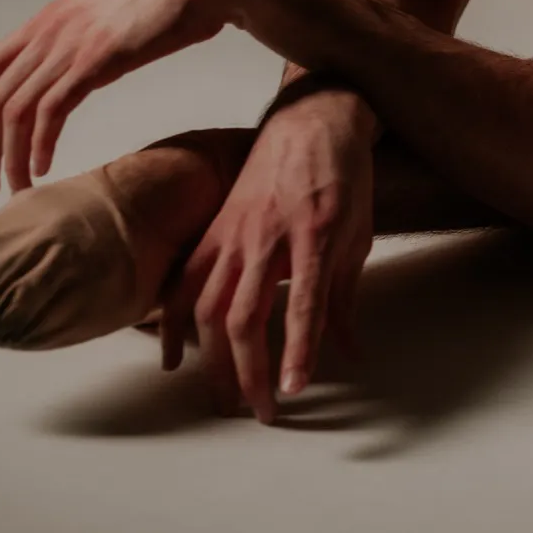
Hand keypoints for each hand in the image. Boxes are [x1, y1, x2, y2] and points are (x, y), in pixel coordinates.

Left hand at [0, 0, 265, 199]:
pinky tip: (43, 166)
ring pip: (16, 110)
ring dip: (9, 157)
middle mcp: (49, 31)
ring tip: (17, 189)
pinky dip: (40, 144)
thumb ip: (88, 41)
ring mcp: (71, 44)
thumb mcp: (113, 18)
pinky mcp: (96, 59)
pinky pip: (51, 110)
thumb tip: (84, 70)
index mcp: (49, 20)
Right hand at [160, 80, 375, 423]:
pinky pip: (185, 282)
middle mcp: (267, 237)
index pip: (302, 304)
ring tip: (226, 399)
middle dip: (249, 373)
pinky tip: (175, 357)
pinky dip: (174, 322)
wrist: (312, 119)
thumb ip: (344, 297)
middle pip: (245, 317)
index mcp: (313, 234)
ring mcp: (233, 233)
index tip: (294, 389)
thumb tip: (348, 353)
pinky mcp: (215, 231)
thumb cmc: (343, 176)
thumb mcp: (358, 234)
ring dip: (215, 361)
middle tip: (263, 413)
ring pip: (209, 307)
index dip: (297, 350)